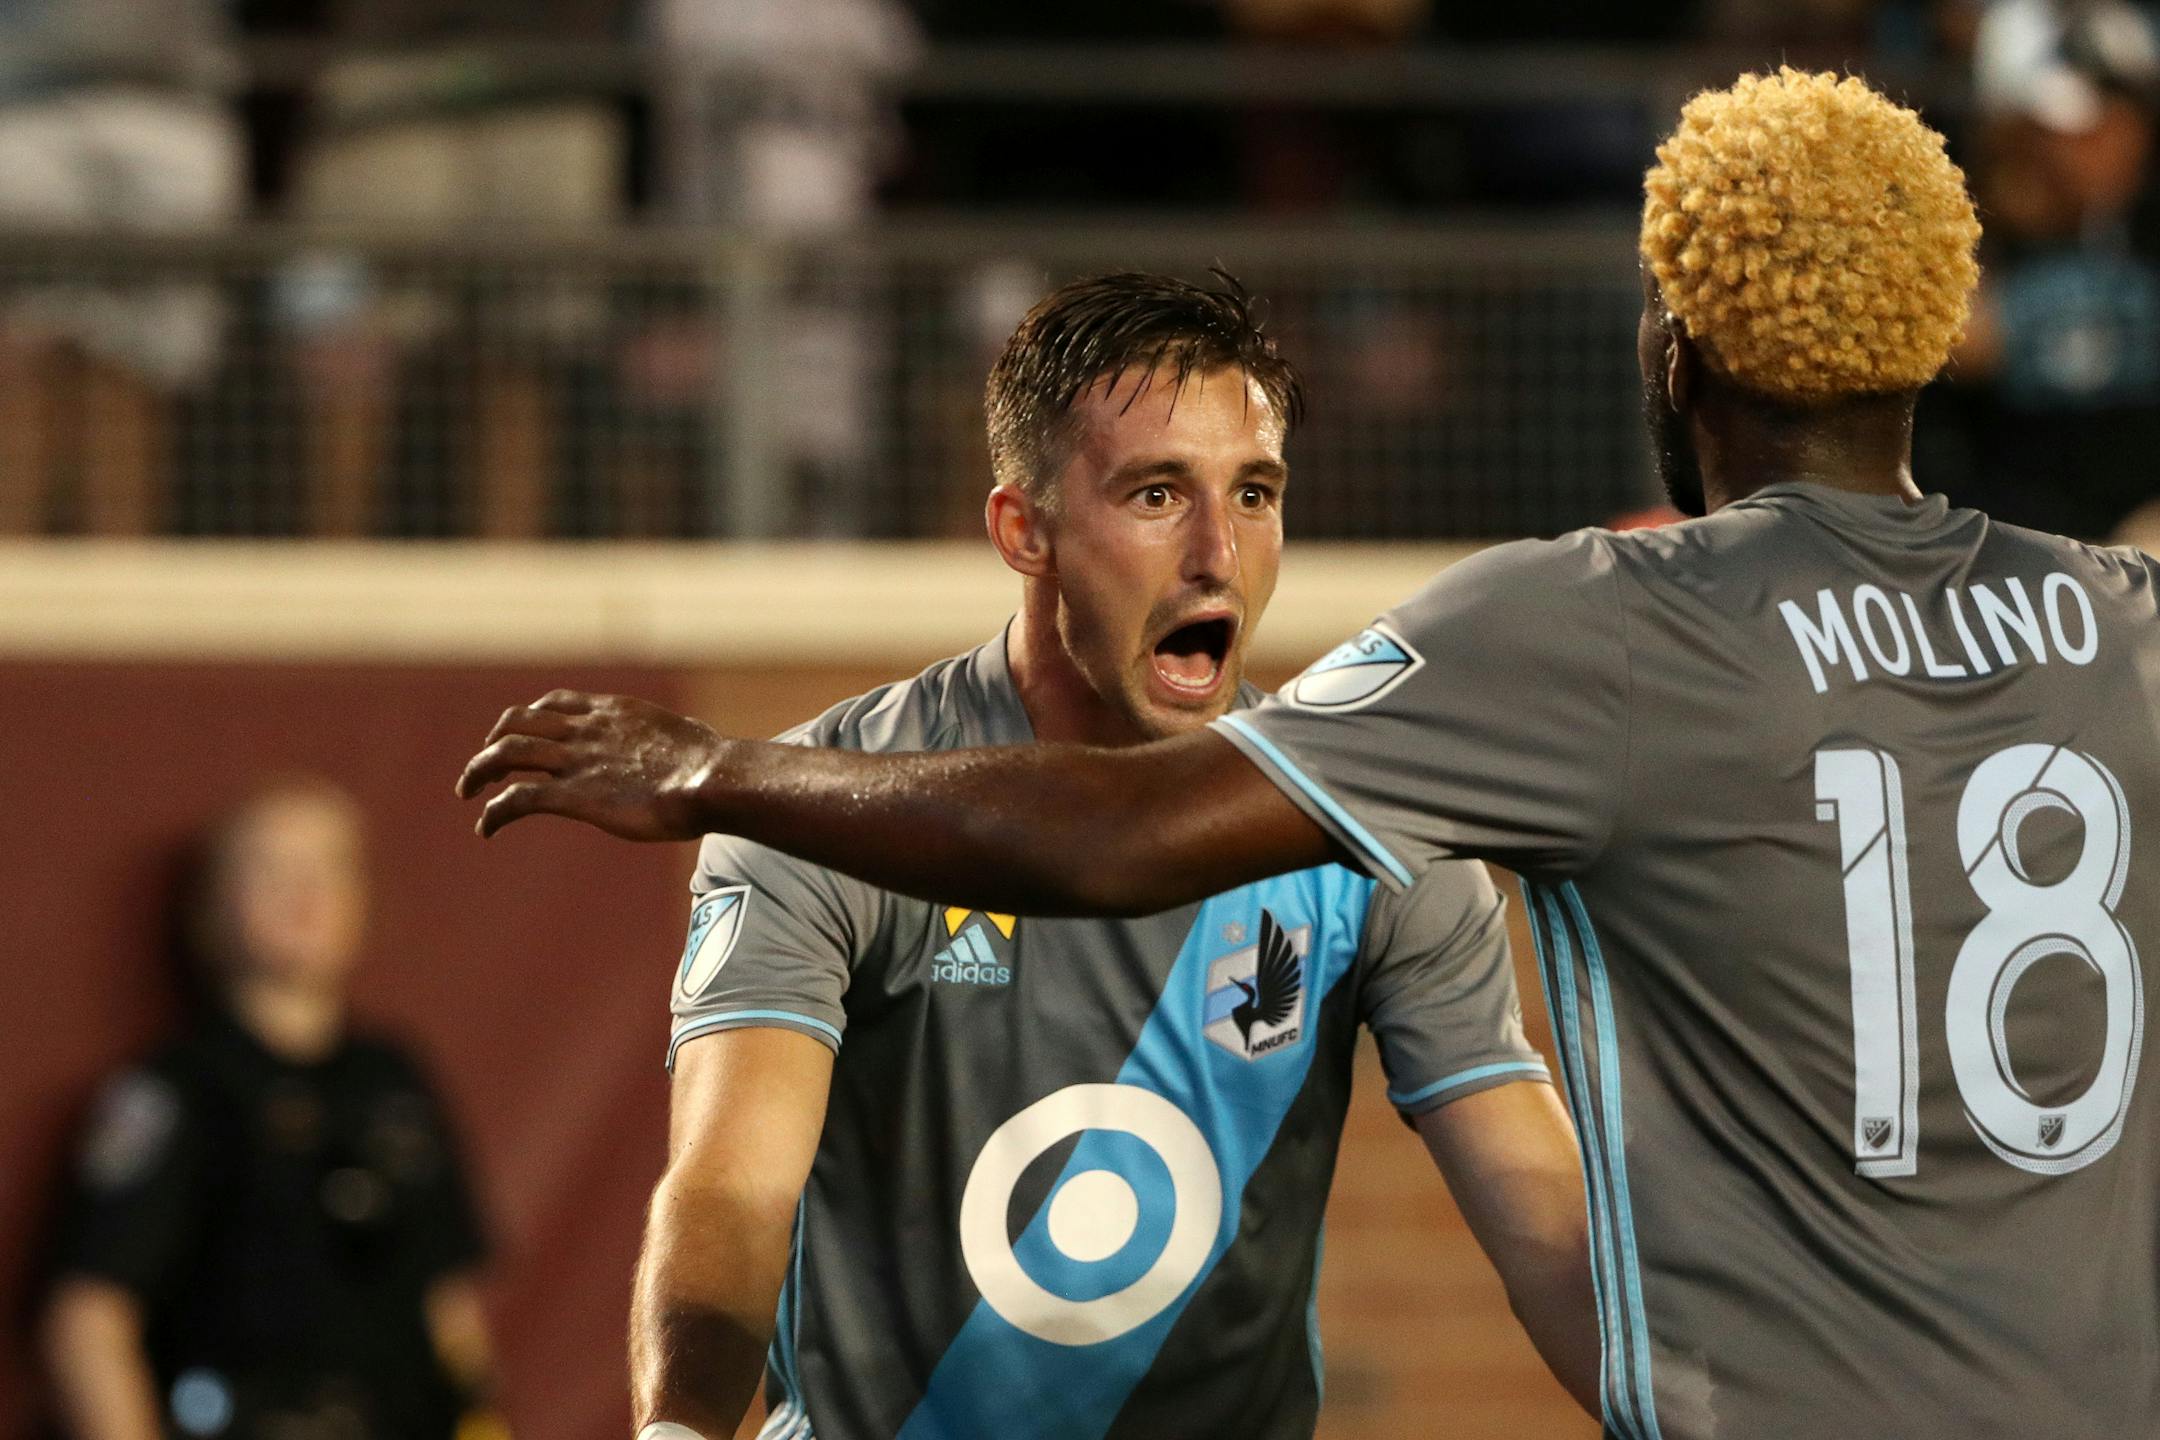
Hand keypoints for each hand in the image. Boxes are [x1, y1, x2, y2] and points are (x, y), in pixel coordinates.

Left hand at [455, 690, 727, 840]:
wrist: (711, 778)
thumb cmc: (712, 764)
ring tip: (467, 791)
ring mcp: (576, 760)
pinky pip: (518, 799)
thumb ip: (676, 741)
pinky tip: (486, 827)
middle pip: (518, 722)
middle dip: (493, 741)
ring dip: (479, 771)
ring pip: (506, 754)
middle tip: (483, 765)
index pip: (554, 704)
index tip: (520, 734)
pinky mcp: (573, 795)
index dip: (529, 718)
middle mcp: (586, 729)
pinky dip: (495, 812)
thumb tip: (701, 747)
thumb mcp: (690, 737)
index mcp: (612, 711)